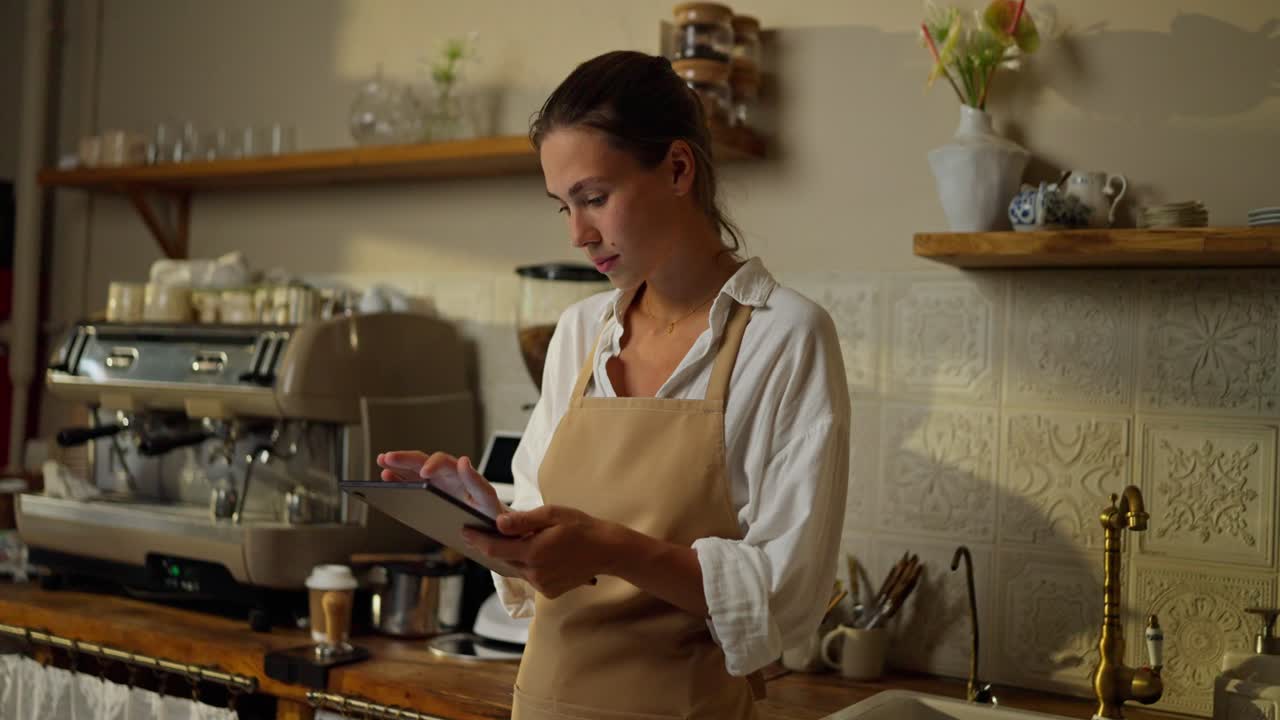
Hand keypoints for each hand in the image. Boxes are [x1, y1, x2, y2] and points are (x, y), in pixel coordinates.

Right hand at [376, 450, 502, 517]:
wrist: (491, 525)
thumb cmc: (491, 513)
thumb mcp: (489, 500)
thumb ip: (478, 483)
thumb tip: (464, 461)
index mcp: (463, 476)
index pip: (448, 464)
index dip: (435, 465)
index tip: (423, 473)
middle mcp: (450, 476)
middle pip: (426, 461)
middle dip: (407, 459)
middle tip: (390, 458)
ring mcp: (440, 483)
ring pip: (416, 469)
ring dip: (399, 463)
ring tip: (382, 460)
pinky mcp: (432, 493)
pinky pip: (413, 482)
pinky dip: (399, 478)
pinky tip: (386, 475)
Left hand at [462, 505, 616, 598]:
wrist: (607, 550)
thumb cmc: (581, 527)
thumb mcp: (552, 514)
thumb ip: (523, 520)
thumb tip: (498, 523)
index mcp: (533, 552)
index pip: (494, 548)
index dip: (477, 540)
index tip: (465, 532)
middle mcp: (535, 573)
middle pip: (503, 560)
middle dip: (493, 547)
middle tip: (484, 533)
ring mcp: (542, 585)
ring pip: (516, 569)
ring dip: (513, 556)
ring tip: (517, 541)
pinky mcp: (549, 592)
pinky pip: (530, 578)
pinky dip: (528, 566)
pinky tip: (540, 555)